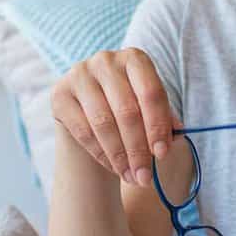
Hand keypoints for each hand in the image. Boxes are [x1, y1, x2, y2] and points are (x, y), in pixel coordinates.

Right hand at [51, 48, 181, 186]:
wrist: (90, 112)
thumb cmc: (128, 109)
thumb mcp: (149, 110)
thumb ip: (163, 121)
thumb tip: (175, 137)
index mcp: (134, 58)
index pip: (150, 93)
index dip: (157, 126)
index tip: (162, 154)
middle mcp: (105, 60)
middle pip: (127, 111)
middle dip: (138, 149)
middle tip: (146, 177)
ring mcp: (79, 74)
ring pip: (103, 123)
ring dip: (120, 156)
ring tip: (131, 177)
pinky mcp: (60, 94)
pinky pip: (83, 131)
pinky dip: (101, 154)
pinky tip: (113, 167)